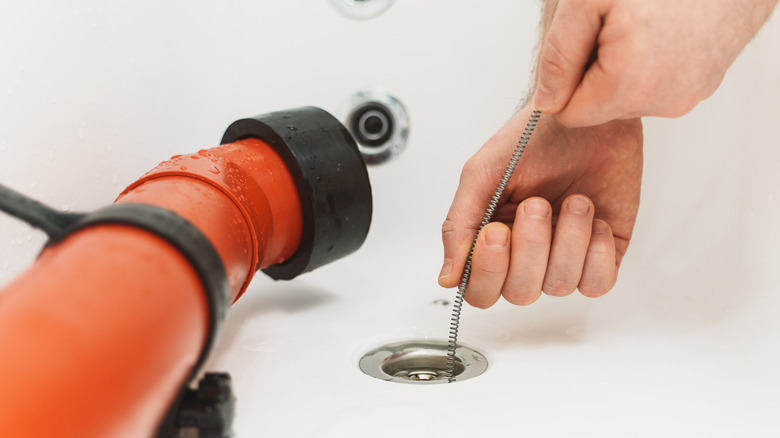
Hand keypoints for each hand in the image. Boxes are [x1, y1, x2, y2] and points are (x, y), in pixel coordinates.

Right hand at [439, 108, 642, 307]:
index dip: (488, 272)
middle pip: (519, 293)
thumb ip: (458, 226)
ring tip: (574, 201)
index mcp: (491, 241)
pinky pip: (598, 283)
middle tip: (537, 204)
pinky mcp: (601, 253)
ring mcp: (565, 257)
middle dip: (530, 248)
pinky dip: (595, 251)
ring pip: (559, 285)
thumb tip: (447, 278)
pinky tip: (594, 218)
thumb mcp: (481, 174)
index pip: (480, 290)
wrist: (585, 114)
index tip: (496, 231)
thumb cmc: (532, 138)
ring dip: (567, 239)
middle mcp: (526, 255)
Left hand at [533, 0, 777, 126]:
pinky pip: (657, 86)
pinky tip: (661, 30)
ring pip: (627, 97)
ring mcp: (687, 95)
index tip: (581, 42)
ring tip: (640, 23)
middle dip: (594, 71)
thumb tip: (546, 99)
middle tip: (612, 25)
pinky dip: (650, 63)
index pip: (568, 114)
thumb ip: (559, 56)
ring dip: (621, 66)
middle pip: (598, 107)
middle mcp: (663, 101)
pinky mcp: (702, 85)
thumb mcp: (587, 2)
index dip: (564, 78)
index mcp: (629, 86)